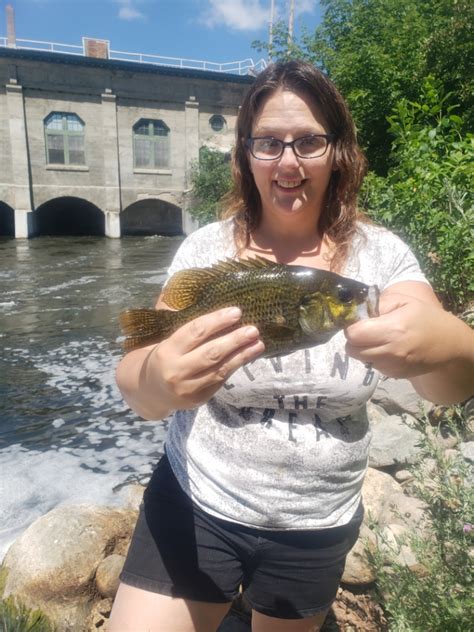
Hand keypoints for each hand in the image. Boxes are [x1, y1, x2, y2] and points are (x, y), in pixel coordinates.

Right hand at [146, 306, 264, 409]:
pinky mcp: (199, 398)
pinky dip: (236, 366)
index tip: (236, 312)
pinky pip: (221, 380)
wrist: (151, 391)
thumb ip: (173, 315)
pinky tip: (249, 355)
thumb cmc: (162, 357)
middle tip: (253, 329)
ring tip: (258, 343)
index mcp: (167, 350)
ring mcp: (189, 387)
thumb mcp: (163, 337)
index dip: (217, 321)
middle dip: (234, 340)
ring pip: (220, 369)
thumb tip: (182, 286)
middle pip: (211, 353)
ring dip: (242, 355)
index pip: (195, 332)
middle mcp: (177, 370)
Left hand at [344, 291, 461, 378]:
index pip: (353, 334)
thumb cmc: (425, 318)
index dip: (352, 326)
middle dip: (354, 339)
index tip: (360, 321)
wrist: (449, 344)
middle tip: (366, 331)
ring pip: (360, 359)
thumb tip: (357, 311)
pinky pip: (373, 365)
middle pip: (351, 349)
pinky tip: (388, 349)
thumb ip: (378, 303)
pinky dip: (374, 357)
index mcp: (393, 330)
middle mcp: (390, 351)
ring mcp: (392, 366)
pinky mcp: (394, 375)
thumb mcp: (404, 301)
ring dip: (363, 349)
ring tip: (379, 339)